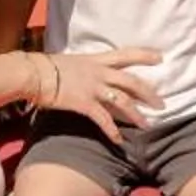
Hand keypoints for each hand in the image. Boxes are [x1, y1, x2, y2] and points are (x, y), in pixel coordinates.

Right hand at [39, 47, 159, 140]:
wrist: (33, 73)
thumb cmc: (46, 67)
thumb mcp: (71, 62)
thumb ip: (84, 68)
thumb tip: (87, 73)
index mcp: (96, 59)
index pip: (126, 54)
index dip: (145, 55)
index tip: (161, 57)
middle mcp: (98, 72)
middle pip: (131, 81)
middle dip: (149, 93)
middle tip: (162, 103)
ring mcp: (92, 87)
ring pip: (123, 101)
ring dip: (136, 115)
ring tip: (147, 125)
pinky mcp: (84, 103)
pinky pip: (103, 119)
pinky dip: (113, 130)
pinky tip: (119, 140)